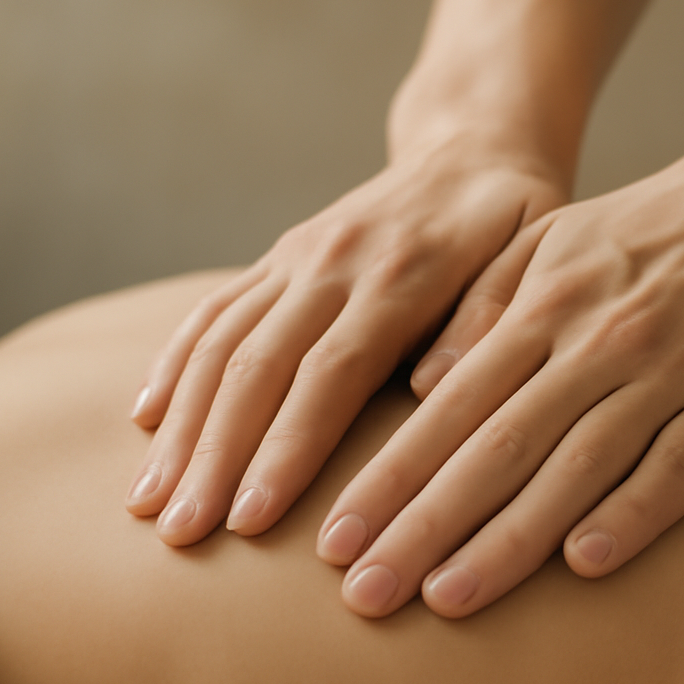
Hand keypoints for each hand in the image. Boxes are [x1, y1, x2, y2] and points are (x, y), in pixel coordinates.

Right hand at [125, 143, 565, 544]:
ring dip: (181, 428)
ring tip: (148, 505)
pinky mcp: (275, 258)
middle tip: (181, 537)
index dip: (286, 449)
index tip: (252, 523)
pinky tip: (146, 422)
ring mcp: (295, 257)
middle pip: (257, 367)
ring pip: (221, 344)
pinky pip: (212, 312)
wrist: (472, 146)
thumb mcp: (537, 255)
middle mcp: (333, 262)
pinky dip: (174, 366)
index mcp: (401, 272)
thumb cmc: (515, 220)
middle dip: (214, 458)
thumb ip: (491, 314)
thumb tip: (434, 387)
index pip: (331, 373)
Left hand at [317, 156, 683, 617]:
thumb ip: (483, 304)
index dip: (388, 478)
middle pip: (495, 448)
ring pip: (575, 468)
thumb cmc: (651, 232)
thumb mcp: (552, 241)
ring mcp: (667, 374)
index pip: (447, 408)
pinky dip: (632, 515)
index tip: (335, 540)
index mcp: (543, 306)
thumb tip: (416, 384)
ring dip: (508, 539)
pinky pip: (678, 469)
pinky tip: (584, 565)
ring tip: (447, 600)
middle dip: (422, 526)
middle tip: (363, 595)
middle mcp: (596, 343)